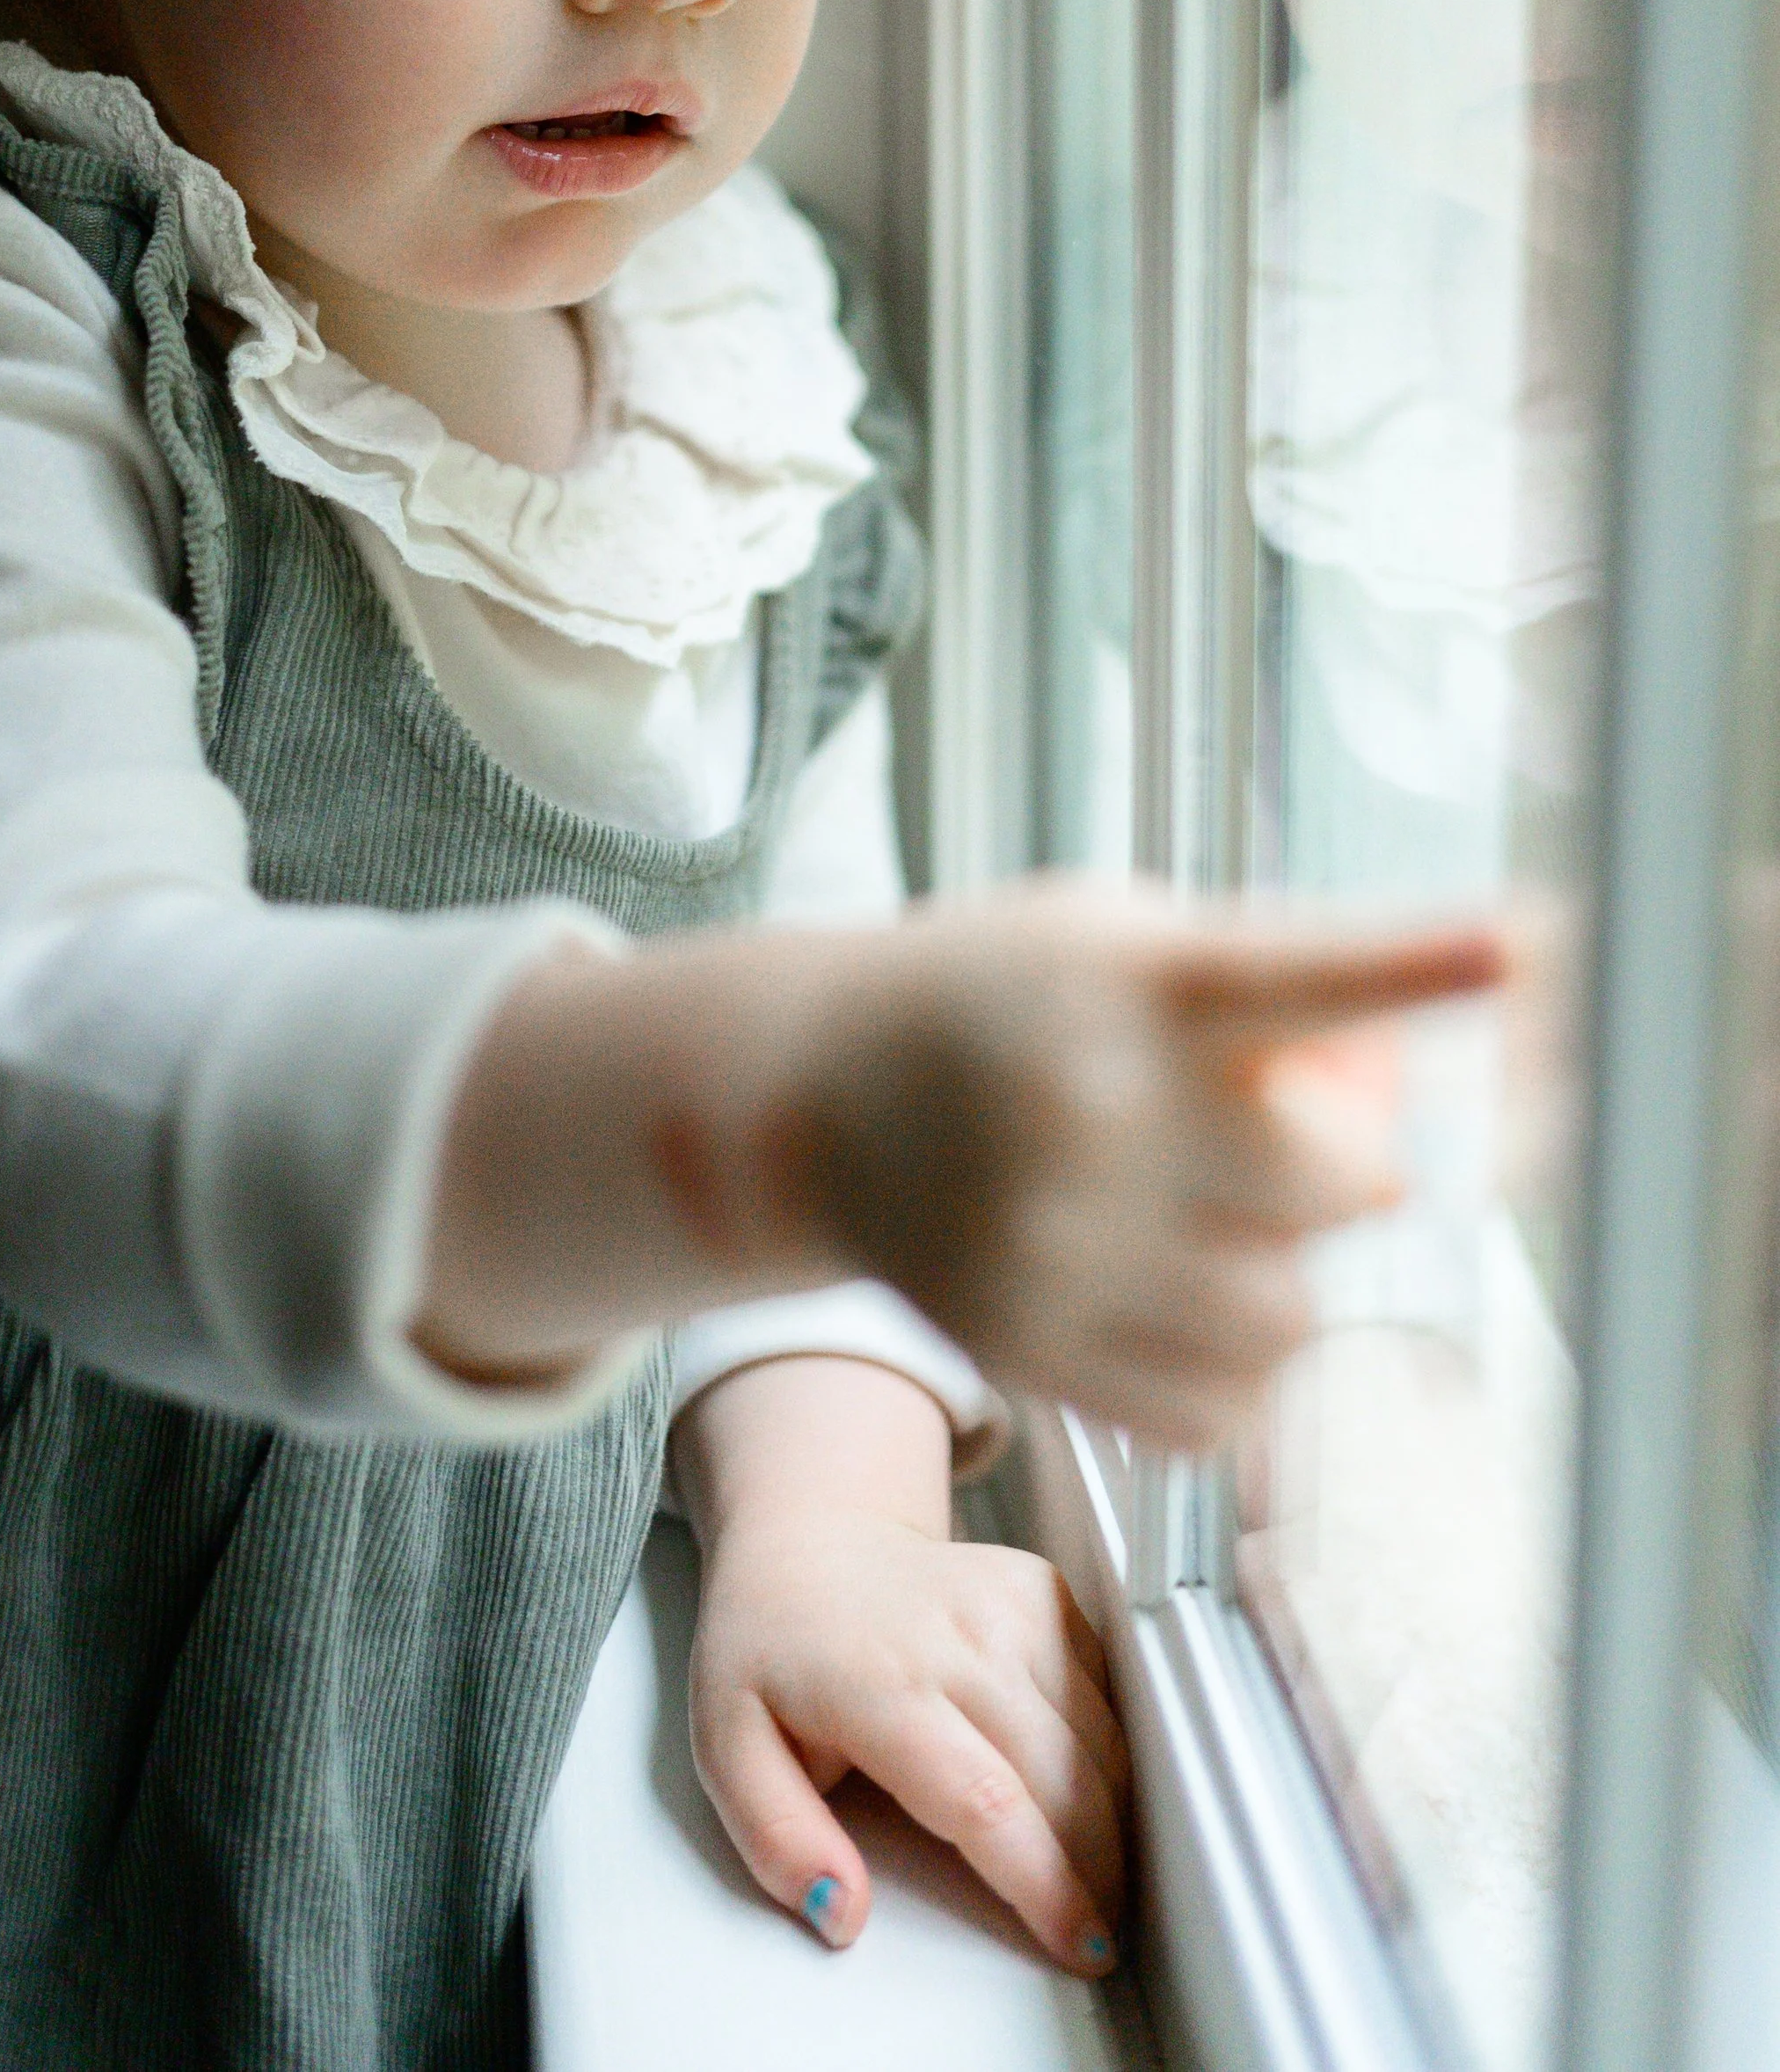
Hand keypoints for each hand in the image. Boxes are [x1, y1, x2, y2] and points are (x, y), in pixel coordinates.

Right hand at [416, 873, 1501, 1439]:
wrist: (819, 1096)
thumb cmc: (1005, 998)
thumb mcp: (1121, 936)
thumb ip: (1268, 989)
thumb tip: (1433, 1079)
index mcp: (1127, 984)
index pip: (1300, 974)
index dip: (1420, 964)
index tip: (1522, 942)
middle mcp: (1092, 1112)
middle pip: (1342, 1180)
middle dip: (1349, 1163)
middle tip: (1281, 1132)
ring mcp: (1058, 1244)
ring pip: (1292, 1313)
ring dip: (1286, 1273)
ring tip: (1200, 1215)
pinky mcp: (1034, 1349)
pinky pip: (1220, 1405)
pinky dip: (1226, 1362)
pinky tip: (1158, 1286)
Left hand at [675, 1360, 1129, 1971]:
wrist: (806, 1539)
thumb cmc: (767, 1644)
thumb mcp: (727, 1745)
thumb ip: (777, 1837)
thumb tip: (838, 1911)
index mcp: (881, 1684)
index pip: (986, 1801)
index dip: (1046, 1885)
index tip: (1079, 1945)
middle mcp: (959, 1636)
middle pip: (1064, 1778)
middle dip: (1096, 1871)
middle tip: (1095, 1932)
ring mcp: (1009, 1606)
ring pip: (1101, 1737)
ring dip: (1113, 1820)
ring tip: (1097, 1878)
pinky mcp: (1041, 1591)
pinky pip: (1107, 1689)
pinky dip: (1109, 1751)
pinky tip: (1085, 1790)